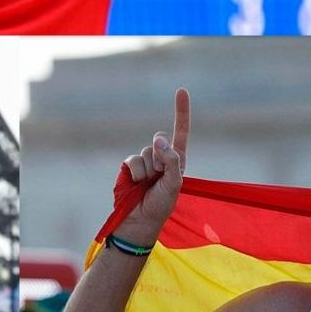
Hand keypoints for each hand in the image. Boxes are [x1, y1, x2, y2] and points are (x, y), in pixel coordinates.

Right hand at [116, 88, 189, 245]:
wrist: (139, 221)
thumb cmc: (161, 205)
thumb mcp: (174, 184)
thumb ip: (171, 160)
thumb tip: (159, 139)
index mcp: (177, 160)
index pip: (181, 132)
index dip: (181, 111)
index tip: (181, 91)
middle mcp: (161, 157)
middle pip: (161, 140)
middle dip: (162, 157)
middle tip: (160, 177)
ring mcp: (144, 161)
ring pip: (147, 151)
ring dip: (149, 170)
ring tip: (148, 185)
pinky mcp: (129, 166)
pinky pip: (134, 160)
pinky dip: (137, 172)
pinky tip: (137, 184)